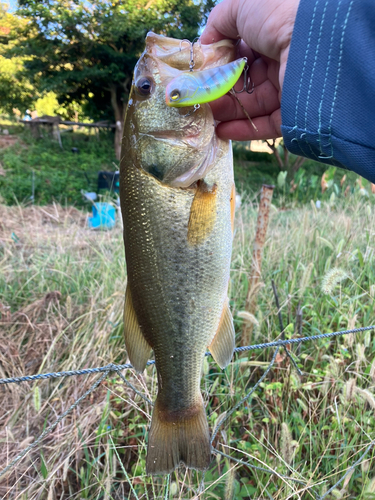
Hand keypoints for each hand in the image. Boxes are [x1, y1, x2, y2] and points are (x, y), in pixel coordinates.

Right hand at [200, 0, 299, 140]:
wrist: (314, 41)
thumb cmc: (279, 15)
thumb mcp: (243, 5)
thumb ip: (221, 20)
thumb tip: (206, 43)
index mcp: (275, 35)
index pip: (243, 54)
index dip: (221, 64)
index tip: (202, 74)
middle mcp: (283, 62)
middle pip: (245, 82)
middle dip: (220, 92)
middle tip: (199, 99)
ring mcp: (289, 90)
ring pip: (252, 105)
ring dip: (226, 111)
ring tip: (205, 116)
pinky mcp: (294, 115)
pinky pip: (265, 125)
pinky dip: (242, 129)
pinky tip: (221, 130)